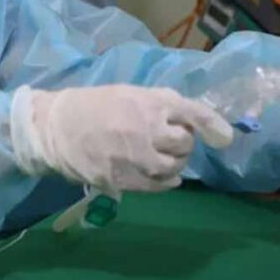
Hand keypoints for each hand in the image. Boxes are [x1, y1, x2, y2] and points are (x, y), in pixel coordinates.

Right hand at [11, 85, 233, 193]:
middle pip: (185, 143)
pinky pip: (157, 186)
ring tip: (163, 158)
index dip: (213, 125)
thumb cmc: (95, 105)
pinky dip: (165, 183)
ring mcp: (134, 156)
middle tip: (170, 140)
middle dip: (182, 143)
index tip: (224, 137)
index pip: (192, 113)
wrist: (55, 126)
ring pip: (173, 168)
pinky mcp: (122, 178)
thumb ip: (163, 103)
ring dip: (175, 164)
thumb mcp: (130, 93)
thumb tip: (197, 121)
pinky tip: (161, 177)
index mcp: (148, 102)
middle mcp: (145, 129)